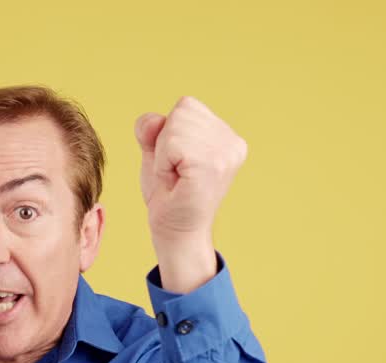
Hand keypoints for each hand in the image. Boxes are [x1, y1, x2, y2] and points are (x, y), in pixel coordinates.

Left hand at [134, 96, 247, 292]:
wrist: (174, 234)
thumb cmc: (168, 195)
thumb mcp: (157, 153)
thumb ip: (152, 129)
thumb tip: (153, 121)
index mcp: (227, 137)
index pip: (187, 106)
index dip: (170, 133)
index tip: (178, 164)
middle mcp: (233, 143)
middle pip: (181, 111)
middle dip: (166, 142)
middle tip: (175, 173)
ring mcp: (226, 154)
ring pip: (175, 125)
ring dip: (164, 154)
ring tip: (176, 178)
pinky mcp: (213, 165)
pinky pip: (172, 142)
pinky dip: (163, 162)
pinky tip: (176, 181)